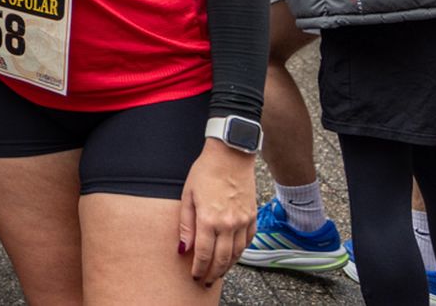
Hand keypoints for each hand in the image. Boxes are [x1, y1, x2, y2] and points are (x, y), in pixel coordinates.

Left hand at [178, 138, 256, 286]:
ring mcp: (243, 221)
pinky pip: (248, 241)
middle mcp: (228, 224)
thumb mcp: (187, 195)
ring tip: (218, 273)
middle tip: (206, 281)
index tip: (195, 277)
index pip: (204, 254)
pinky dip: (240, 252)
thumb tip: (183, 248)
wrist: (230, 155)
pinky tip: (233, 256)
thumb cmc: (204, 172)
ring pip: (236, 253)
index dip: (199, 268)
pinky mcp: (252, 216)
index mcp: (209, 219)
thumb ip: (185, 224)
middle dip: (213, 273)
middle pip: (222, 258)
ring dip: (227, 266)